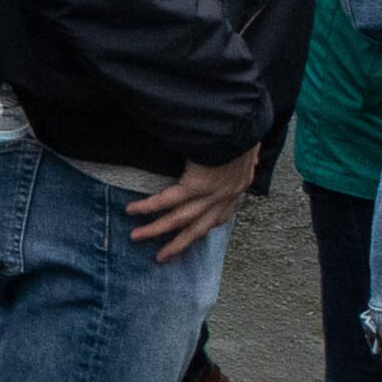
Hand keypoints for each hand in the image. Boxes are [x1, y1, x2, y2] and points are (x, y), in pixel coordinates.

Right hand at [126, 143, 258, 261]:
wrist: (242, 124)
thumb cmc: (242, 131)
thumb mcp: (247, 147)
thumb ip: (243, 157)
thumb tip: (249, 157)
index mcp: (239, 186)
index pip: (221, 216)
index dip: (205, 227)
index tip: (191, 236)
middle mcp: (227, 195)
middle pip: (199, 227)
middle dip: (178, 243)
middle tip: (162, 257)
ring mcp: (213, 193)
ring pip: (180, 219)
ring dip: (156, 229)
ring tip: (136, 237)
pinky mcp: (197, 185)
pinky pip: (168, 200)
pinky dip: (149, 206)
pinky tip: (132, 211)